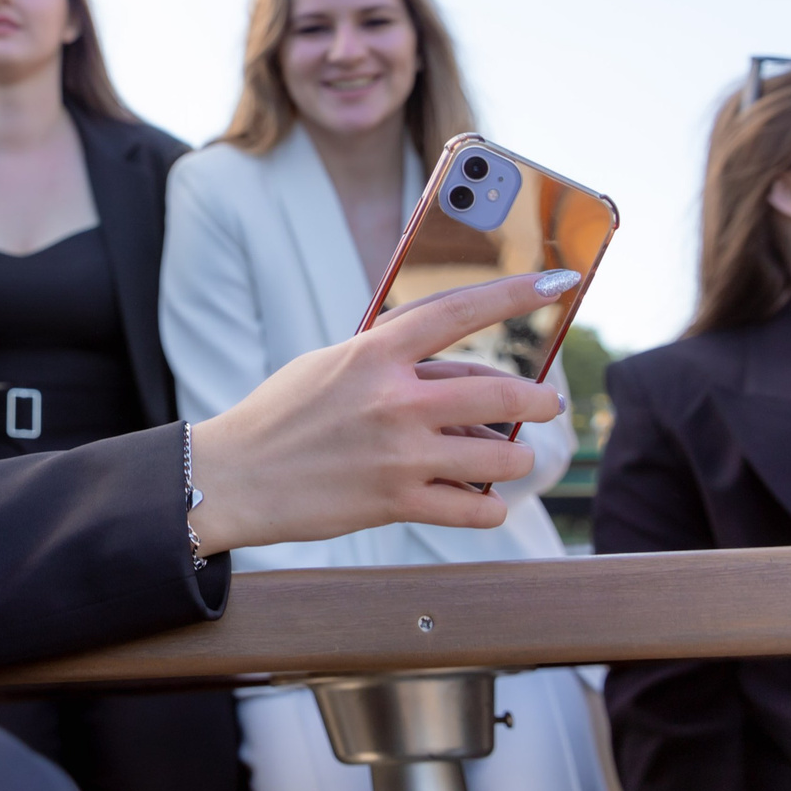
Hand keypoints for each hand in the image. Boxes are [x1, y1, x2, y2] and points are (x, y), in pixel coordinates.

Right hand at [187, 272, 574, 553]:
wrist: (235, 476)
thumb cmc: (282, 415)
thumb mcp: (331, 366)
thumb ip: (392, 362)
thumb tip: (460, 373)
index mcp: (374, 354)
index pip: (457, 311)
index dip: (513, 294)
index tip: (555, 281)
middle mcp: (394, 401)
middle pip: (503, 394)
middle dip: (539, 400)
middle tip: (545, 403)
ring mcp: (398, 455)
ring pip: (502, 456)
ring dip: (515, 457)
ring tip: (507, 457)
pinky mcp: (396, 505)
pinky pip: (476, 509)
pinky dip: (489, 506)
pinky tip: (480, 499)